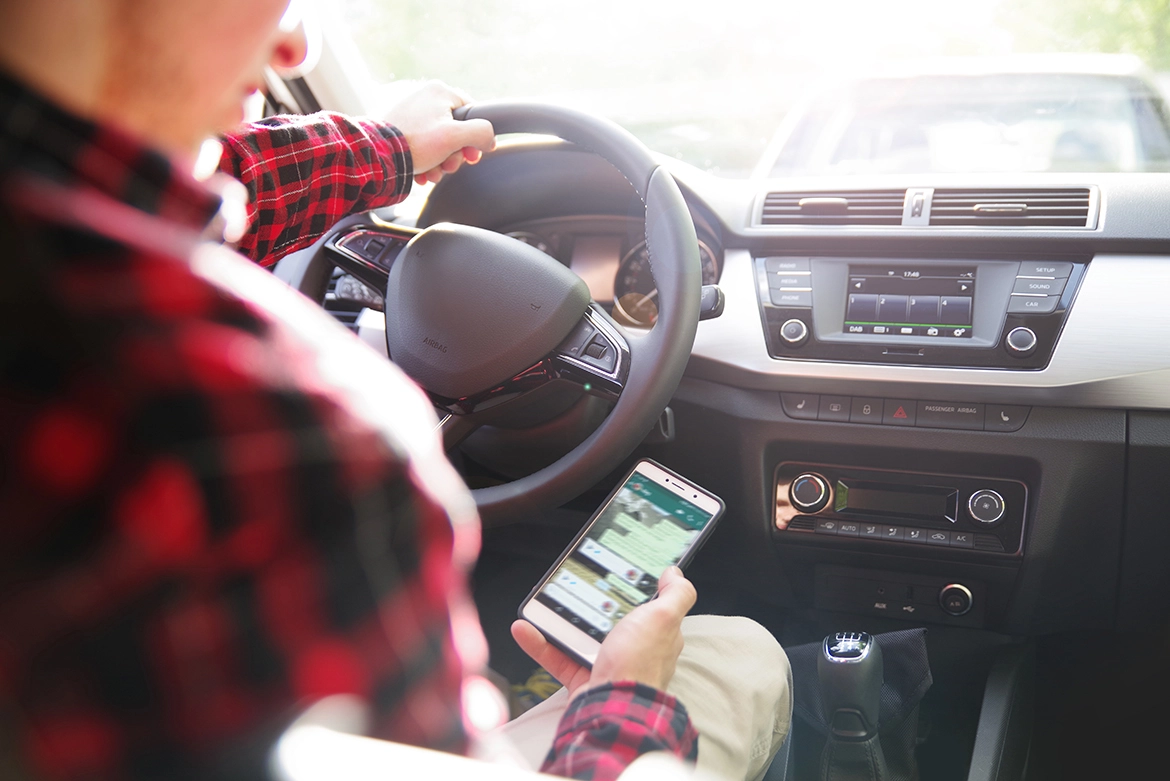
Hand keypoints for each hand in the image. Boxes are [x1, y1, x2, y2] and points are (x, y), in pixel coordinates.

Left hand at [382, 80, 495, 185]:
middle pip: (455, 130)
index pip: (471, 113)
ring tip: (432, 173)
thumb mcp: (455, 137)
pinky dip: (426, 161)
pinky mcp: (400, 129)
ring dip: (440, 162)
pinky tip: (422, 172)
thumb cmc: (414, 143)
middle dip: (454, 155)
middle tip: (448, 166)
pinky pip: (423, 145)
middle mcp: (425, 98)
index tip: (471, 156)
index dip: (475, 138)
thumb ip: (480, 133)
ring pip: (439, 141)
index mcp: (440, 92)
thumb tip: (489, 139)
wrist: (378, 156)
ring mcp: (411, 113)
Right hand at [512, 566, 696, 698]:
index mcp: (654, 634)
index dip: (631, 589)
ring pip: (578, 636)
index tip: (612, 572)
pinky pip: (557, 656)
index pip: (646, 607)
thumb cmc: (639, 664)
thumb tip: (675, 574)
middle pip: (607, 619)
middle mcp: (632, 649)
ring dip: (556, 620)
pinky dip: (539, 643)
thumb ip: (675, 595)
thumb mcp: (664, 618)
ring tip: (541, 604)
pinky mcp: (583, 678)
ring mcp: (606, 664)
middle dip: (588, 603)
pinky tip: (525, 629)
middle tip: (570, 585)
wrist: (612, 707)